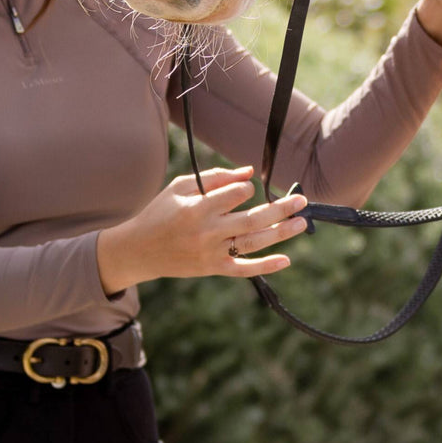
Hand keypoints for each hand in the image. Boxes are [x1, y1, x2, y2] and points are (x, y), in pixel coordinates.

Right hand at [96, 166, 307, 295]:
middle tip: (302, 200)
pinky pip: (243, 269)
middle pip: (252, 220)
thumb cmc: (161, 211)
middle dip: (280, 209)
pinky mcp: (213, 269)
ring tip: (301, 222)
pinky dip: (265, 266)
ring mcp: (211, 253)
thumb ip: (215, 177)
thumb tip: (249, 173)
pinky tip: (286, 260)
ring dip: (281, 233)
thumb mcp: (181, 187)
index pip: (235, 194)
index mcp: (197, 208)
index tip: (245, 188)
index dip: (246, 188)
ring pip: (253, 243)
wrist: (139, 250)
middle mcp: (207, 232)